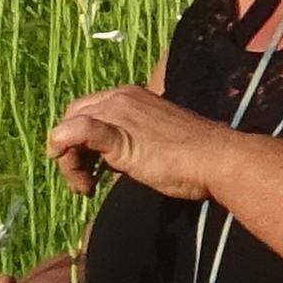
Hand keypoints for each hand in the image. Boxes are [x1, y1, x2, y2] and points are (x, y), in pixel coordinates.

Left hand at [44, 83, 216, 201]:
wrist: (217, 161)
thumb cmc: (194, 158)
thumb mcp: (154, 142)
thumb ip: (130, 142)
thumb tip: (112, 159)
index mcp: (130, 96)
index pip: (87, 110)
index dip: (79, 140)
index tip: (91, 170)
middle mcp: (121, 98)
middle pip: (72, 116)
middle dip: (70, 150)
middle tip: (85, 182)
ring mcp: (119, 113)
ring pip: (69, 127)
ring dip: (69, 161)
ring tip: (87, 187)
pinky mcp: (119, 134)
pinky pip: (79, 131)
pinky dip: (64, 145)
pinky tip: (72, 170)